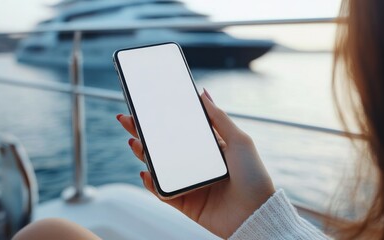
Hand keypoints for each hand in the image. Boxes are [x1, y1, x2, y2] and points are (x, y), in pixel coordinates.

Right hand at [117, 89, 274, 238]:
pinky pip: (162, 191)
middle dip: (144, 132)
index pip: (180, 129)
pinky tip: (146, 172)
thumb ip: (219, 118)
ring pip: (159, 166)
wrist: (256, 214)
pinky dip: (151, 183)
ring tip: (135, 142)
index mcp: (208, 147)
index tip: (147, 105)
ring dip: (143, 154)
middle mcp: (195, 163)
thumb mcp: (239, 140)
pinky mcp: (184, 201)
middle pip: (164, 145)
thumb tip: (202, 93)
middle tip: (128, 119)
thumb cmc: (253, 176)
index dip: (163, 118)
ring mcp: (188, 182)